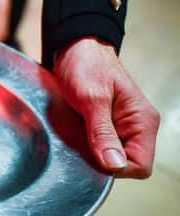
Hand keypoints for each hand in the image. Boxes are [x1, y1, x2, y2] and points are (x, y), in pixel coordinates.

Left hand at [53, 37, 159, 178]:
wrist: (74, 47)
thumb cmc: (86, 65)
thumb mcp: (92, 99)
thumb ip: (102, 133)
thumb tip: (114, 165)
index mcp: (143, 122)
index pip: (140, 166)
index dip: (116, 168)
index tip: (93, 157)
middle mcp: (135, 128)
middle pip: (124, 165)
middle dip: (100, 161)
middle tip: (80, 142)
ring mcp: (120, 128)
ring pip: (108, 158)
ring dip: (90, 153)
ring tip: (76, 134)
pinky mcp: (104, 126)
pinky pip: (97, 147)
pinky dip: (84, 146)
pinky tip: (73, 134)